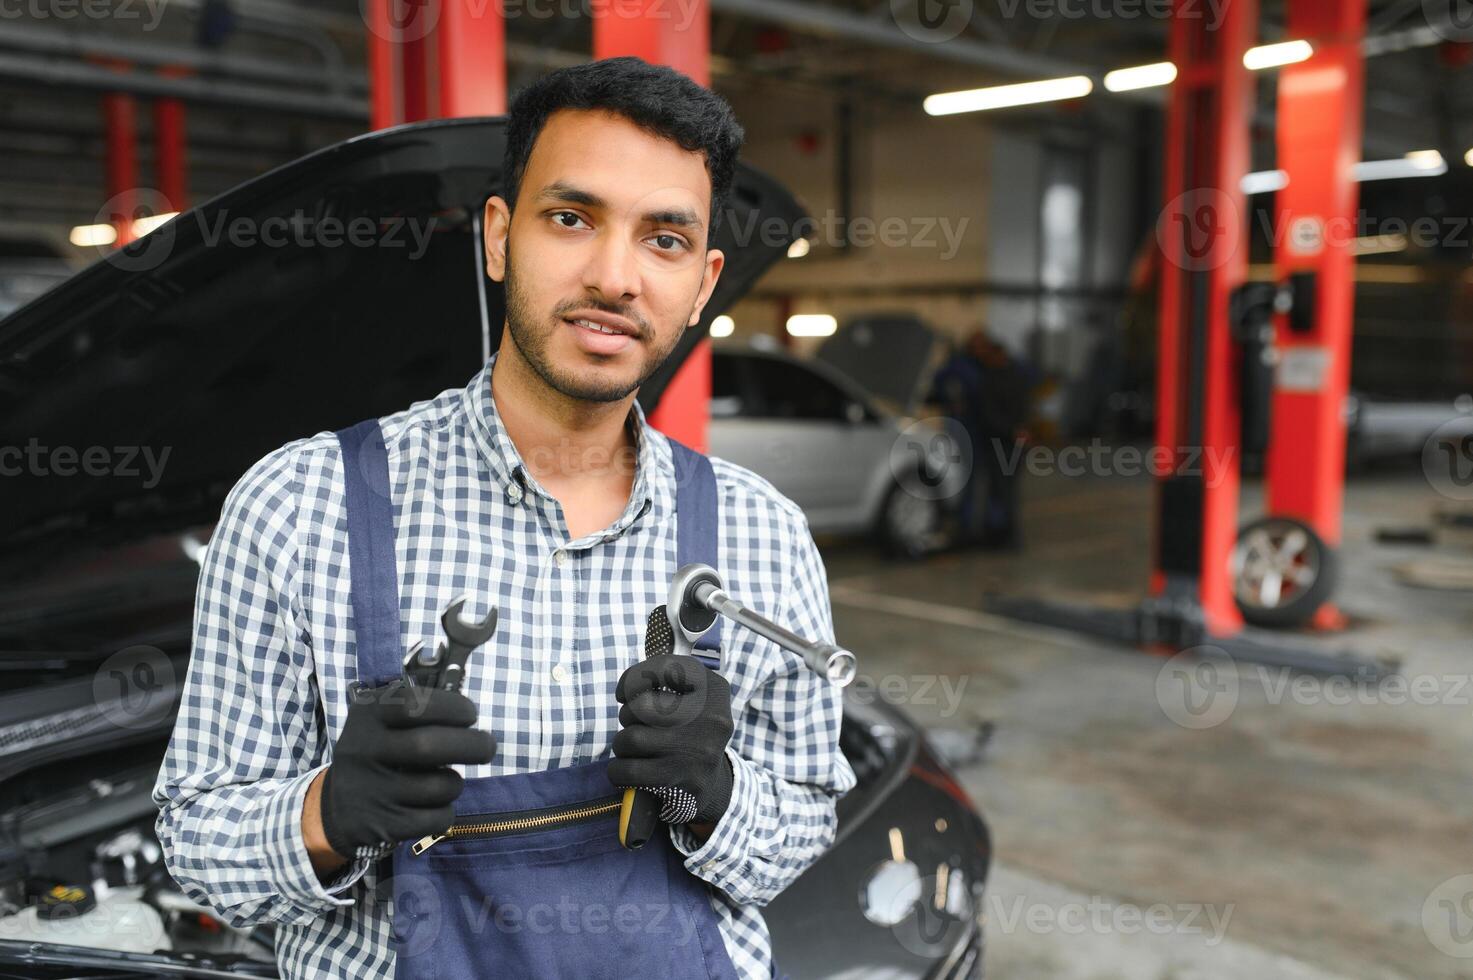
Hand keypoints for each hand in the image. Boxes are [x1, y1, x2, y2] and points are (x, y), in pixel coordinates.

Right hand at [318, 679, 496, 858]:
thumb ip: (418, 711)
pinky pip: (435, 818)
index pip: (414, 705)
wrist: (336, 807)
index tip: (470, 715)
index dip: (453, 707)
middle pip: (429, 746)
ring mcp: (370, 790)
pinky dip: (445, 812)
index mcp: (367, 716)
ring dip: (455, 783)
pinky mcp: (382, 825)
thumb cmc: (378, 753)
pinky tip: (434, 806)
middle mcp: (363, 750)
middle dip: (472, 745)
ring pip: (439, 786)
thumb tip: (468, 715)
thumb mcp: (382, 722)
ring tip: (446, 780)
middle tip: (487, 747)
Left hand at [608, 654, 734, 824]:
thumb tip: (625, 689)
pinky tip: (625, 770)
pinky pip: (630, 771)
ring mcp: (700, 751)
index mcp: (713, 688)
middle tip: (634, 725)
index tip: (624, 694)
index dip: (633, 679)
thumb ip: (660, 679)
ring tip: (632, 748)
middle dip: (627, 717)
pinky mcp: (686, 781)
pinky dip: (618, 770)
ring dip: (622, 744)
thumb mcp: (689, 696)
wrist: (711, 779)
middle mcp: (712, 717)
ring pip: (632, 739)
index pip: (664, 668)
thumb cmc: (687, 728)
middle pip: (641, 707)